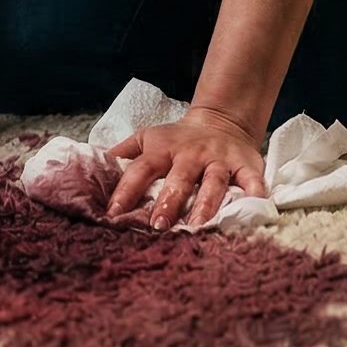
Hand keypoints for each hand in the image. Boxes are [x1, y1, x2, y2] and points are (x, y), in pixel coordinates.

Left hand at [104, 110, 268, 229]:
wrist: (221, 120)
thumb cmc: (176, 140)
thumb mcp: (146, 139)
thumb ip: (122, 155)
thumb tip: (91, 168)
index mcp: (163, 150)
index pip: (140, 169)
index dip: (126, 190)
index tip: (113, 213)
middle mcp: (191, 154)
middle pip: (178, 178)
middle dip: (168, 202)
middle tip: (158, 225)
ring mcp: (219, 159)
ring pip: (213, 182)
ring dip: (206, 203)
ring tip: (198, 226)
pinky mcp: (245, 164)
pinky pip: (252, 178)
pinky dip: (255, 191)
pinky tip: (255, 205)